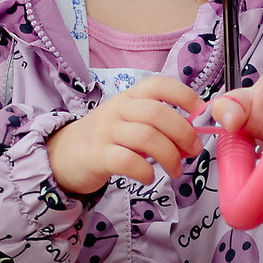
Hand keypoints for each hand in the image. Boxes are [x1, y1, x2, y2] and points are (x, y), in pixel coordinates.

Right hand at [47, 75, 202, 196]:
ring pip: (146, 137)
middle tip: (192, 151)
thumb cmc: (106, 138)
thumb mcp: (129, 121)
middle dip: (183, 133)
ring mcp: (105, 131)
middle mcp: (117, 109)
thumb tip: (193, 133)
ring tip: (176, 170)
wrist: (63, 155)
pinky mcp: (97, 156)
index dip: (184, 95)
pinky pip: (127, 160)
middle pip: (158, 113)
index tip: (200, 114)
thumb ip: (157, 123)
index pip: (159, 84)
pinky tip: (149, 177)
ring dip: (170, 156)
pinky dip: (145, 171)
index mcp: (130, 97)